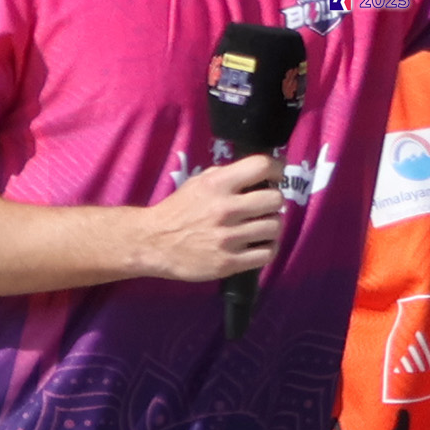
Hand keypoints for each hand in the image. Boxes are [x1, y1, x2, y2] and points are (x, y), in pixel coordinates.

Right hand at [137, 155, 284, 280]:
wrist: (154, 243)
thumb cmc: (179, 210)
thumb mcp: (198, 182)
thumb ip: (227, 175)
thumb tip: (260, 173)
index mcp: (217, 185)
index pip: (261, 166)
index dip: (276, 169)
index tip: (275, 176)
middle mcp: (225, 209)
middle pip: (275, 199)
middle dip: (274, 201)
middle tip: (266, 206)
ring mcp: (228, 238)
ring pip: (274, 227)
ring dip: (272, 226)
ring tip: (261, 226)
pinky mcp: (228, 263)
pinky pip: (266, 254)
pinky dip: (268, 248)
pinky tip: (259, 245)